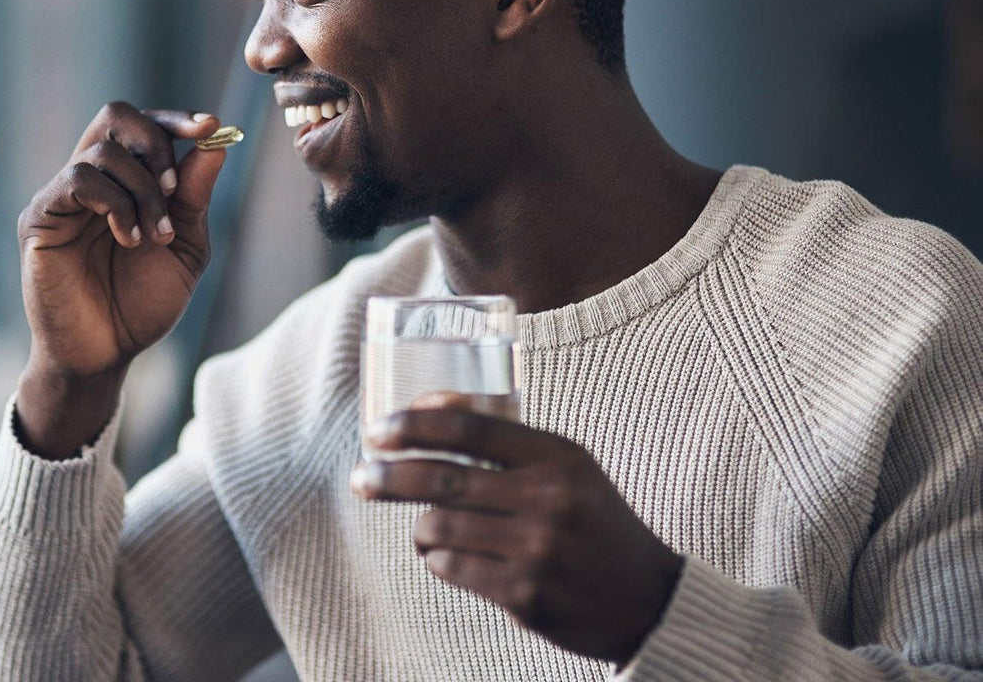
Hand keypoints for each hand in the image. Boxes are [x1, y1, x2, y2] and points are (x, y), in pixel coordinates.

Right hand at [16, 102, 225, 455]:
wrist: (106, 354)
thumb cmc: (142, 304)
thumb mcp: (184, 247)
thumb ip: (195, 197)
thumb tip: (215, 143)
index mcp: (125, 181)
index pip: (144, 125)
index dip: (176, 119)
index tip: (211, 127)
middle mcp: (91, 179)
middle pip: (116, 115)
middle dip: (156, 141)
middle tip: (174, 187)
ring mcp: (62, 195)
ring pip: (102, 151)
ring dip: (142, 191)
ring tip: (152, 236)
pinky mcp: (41, 217)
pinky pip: (76, 180)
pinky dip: (114, 203)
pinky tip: (129, 238)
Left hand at [351, 394, 683, 665]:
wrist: (648, 599)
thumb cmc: (593, 522)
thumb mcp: (567, 468)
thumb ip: (508, 444)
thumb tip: (427, 408)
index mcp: (558, 456)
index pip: (470, 429)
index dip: (414, 425)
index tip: (379, 430)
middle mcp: (548, 499)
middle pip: (442, 479)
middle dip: (388, 477)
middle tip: (360, 478)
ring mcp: (536, 549)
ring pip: (439, 527)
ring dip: (420, 528)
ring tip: (425, 529)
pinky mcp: (525, 594)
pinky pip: (451, 568)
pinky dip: (439, 559)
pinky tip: (450, 557)